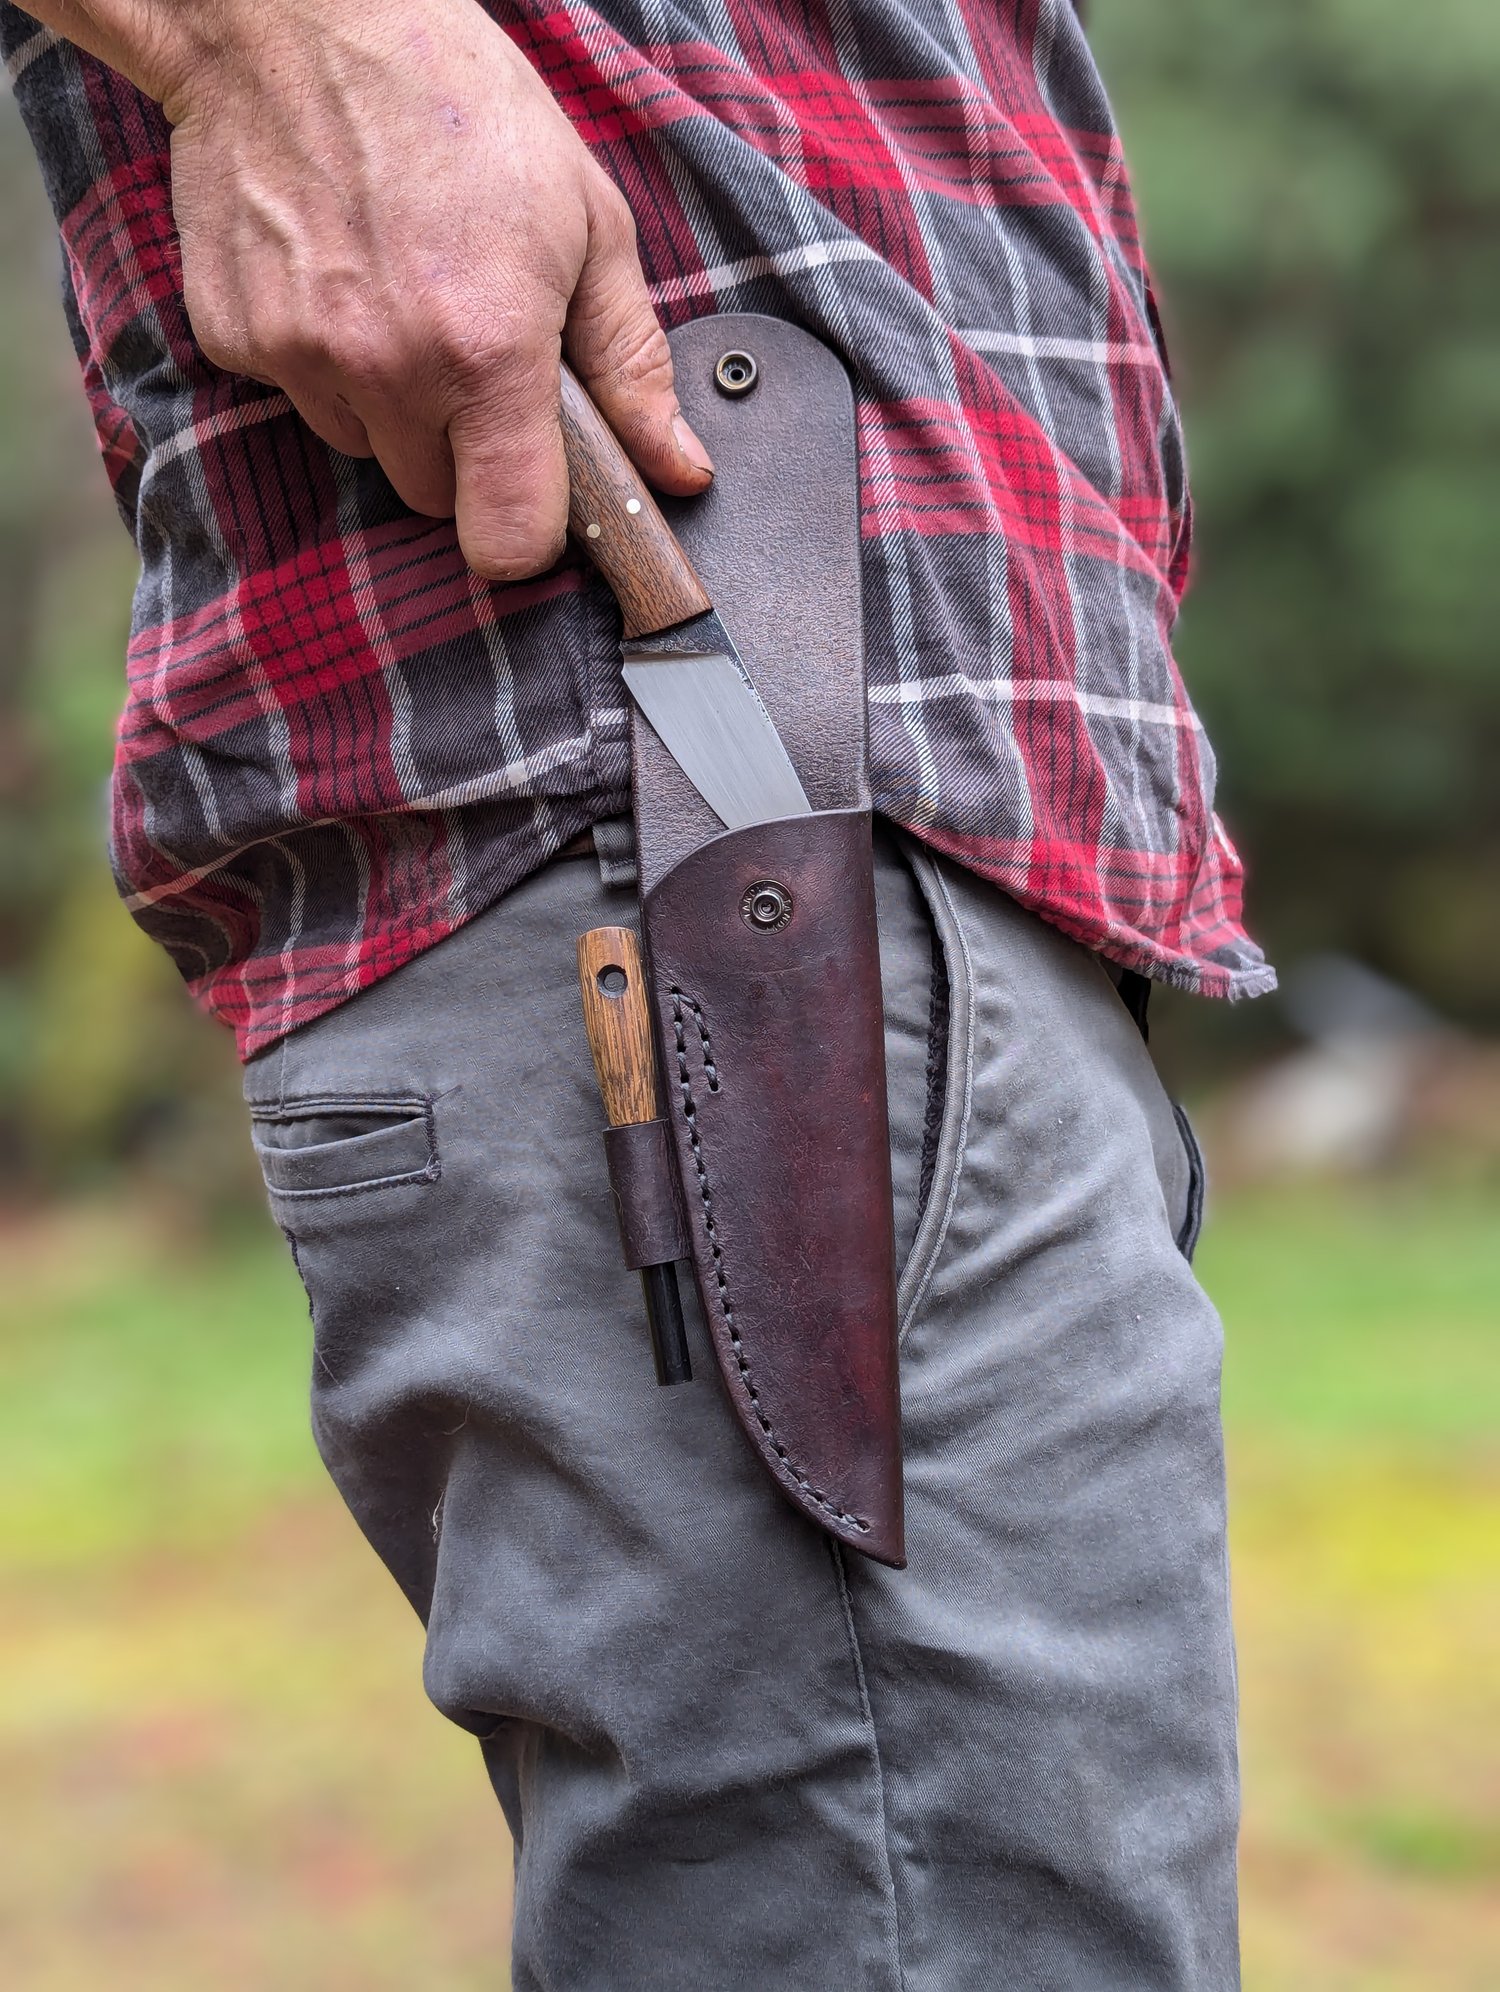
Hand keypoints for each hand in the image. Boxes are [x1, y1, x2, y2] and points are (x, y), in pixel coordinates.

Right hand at [159, 0, 712, 578]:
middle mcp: (386, 369)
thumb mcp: (586, 223)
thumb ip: (632, 366)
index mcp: (487, 351)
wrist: (295, 18)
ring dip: (393, 407)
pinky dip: (326, 361)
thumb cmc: (459, 104)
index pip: (506, 541)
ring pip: (367, 450)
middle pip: (436, 500)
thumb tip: (680, 470)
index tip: (537, 501)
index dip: (529, 536)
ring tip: (405, 297)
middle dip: (465, 454)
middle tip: (475, 358)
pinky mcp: (236, 340)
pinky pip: (300, 398)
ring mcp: (300, 357)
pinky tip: (344, 276)